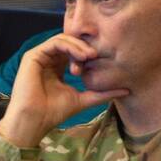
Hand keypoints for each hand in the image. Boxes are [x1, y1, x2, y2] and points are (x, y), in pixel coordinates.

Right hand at [0, 33, 129, 147]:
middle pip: (70, 43)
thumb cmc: (53, 113)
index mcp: (57, 69)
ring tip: (90, 55)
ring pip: (63, 40)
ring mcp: (39, 57)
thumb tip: (127, 90)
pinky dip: (69, 45)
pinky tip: (80, 55)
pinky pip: (54, 42)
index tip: (101, 62)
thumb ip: (102, 94)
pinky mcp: (33, 56)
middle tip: (97, 55)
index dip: (88, 54)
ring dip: (79, 45)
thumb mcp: (83, 100)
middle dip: (85, 47)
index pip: (75, 53)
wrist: (34, 121)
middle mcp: (48, 61)